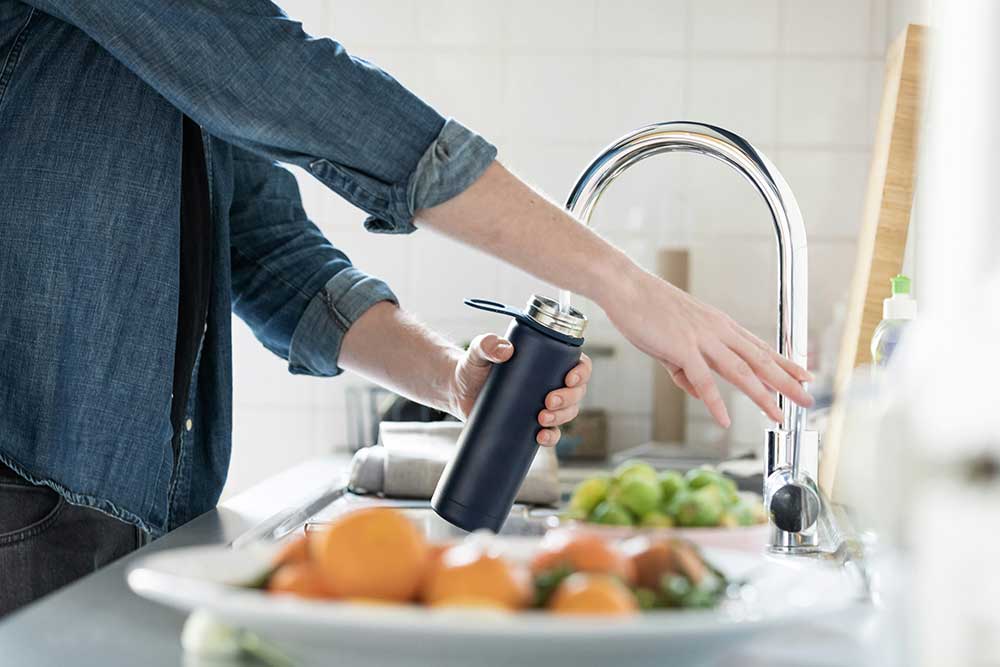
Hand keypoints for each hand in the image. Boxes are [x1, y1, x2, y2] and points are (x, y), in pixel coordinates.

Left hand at [449, 334, 591, 446]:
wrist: (458, 391)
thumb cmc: (473, 366)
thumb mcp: (478, 351)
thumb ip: (487, 344)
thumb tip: (504, 350)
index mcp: (548, 361)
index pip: (578, 364)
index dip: (582, 372)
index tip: (569, 378)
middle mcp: (551, 383)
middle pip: (577, 392)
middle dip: (569, 399)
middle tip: (548, 401)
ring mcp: (543, 405)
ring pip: (568, 413)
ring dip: (562, 417)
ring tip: (541, 419)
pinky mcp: (531, 424)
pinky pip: (551, 433)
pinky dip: (551, 437)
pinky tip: (540, 437)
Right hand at [603, 269, 812, 427]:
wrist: (626, 287)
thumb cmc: (646, 309)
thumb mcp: (672, 341)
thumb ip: (686, 369)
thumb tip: (697, 392)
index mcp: (719, 325)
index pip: (759, 347)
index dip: (784, 362)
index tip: (803, 374)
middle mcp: (718, 331)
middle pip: (760, 360)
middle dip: (787, 381)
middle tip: (808, 398)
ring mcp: (702, 338)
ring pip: (740, 371)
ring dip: (762, 395)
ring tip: (778, 415)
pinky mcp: (682, 347)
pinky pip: (703, 380)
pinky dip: (714, 402)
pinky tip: (725, 419)